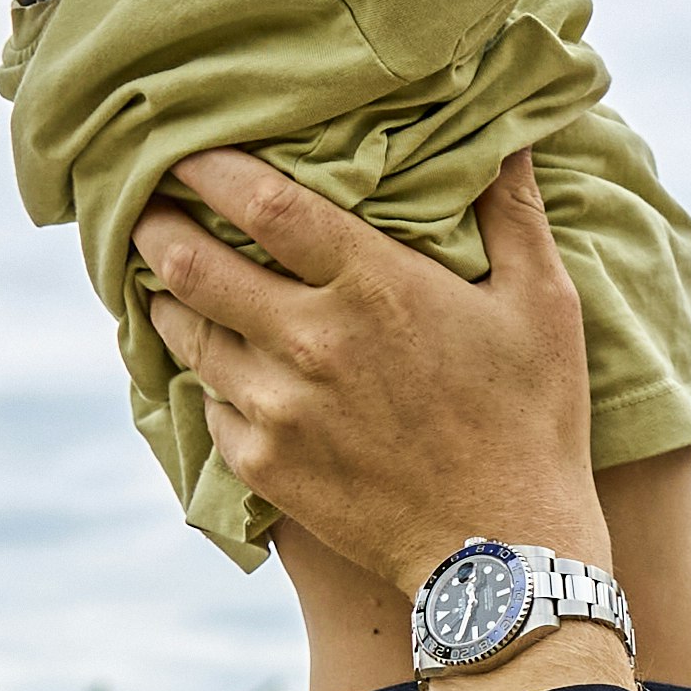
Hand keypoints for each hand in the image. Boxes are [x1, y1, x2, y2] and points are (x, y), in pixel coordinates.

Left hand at [132, 148, 609, 596]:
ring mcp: (279, 409)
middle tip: (146, 206)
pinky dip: (203, 377)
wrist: (505, 554)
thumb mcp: (543, 307)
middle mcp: (311, 342)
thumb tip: (511, 136)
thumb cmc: (534, 421)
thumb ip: (514, 215)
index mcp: (375, 287)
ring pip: (187, 335)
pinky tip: (211, 363)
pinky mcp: (264, 467)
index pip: (264, 203)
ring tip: (164, 279)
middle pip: (193, 265)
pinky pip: (208, 405)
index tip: (186, 149)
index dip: (211, 168)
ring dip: (168, 300)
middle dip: (157, 228)